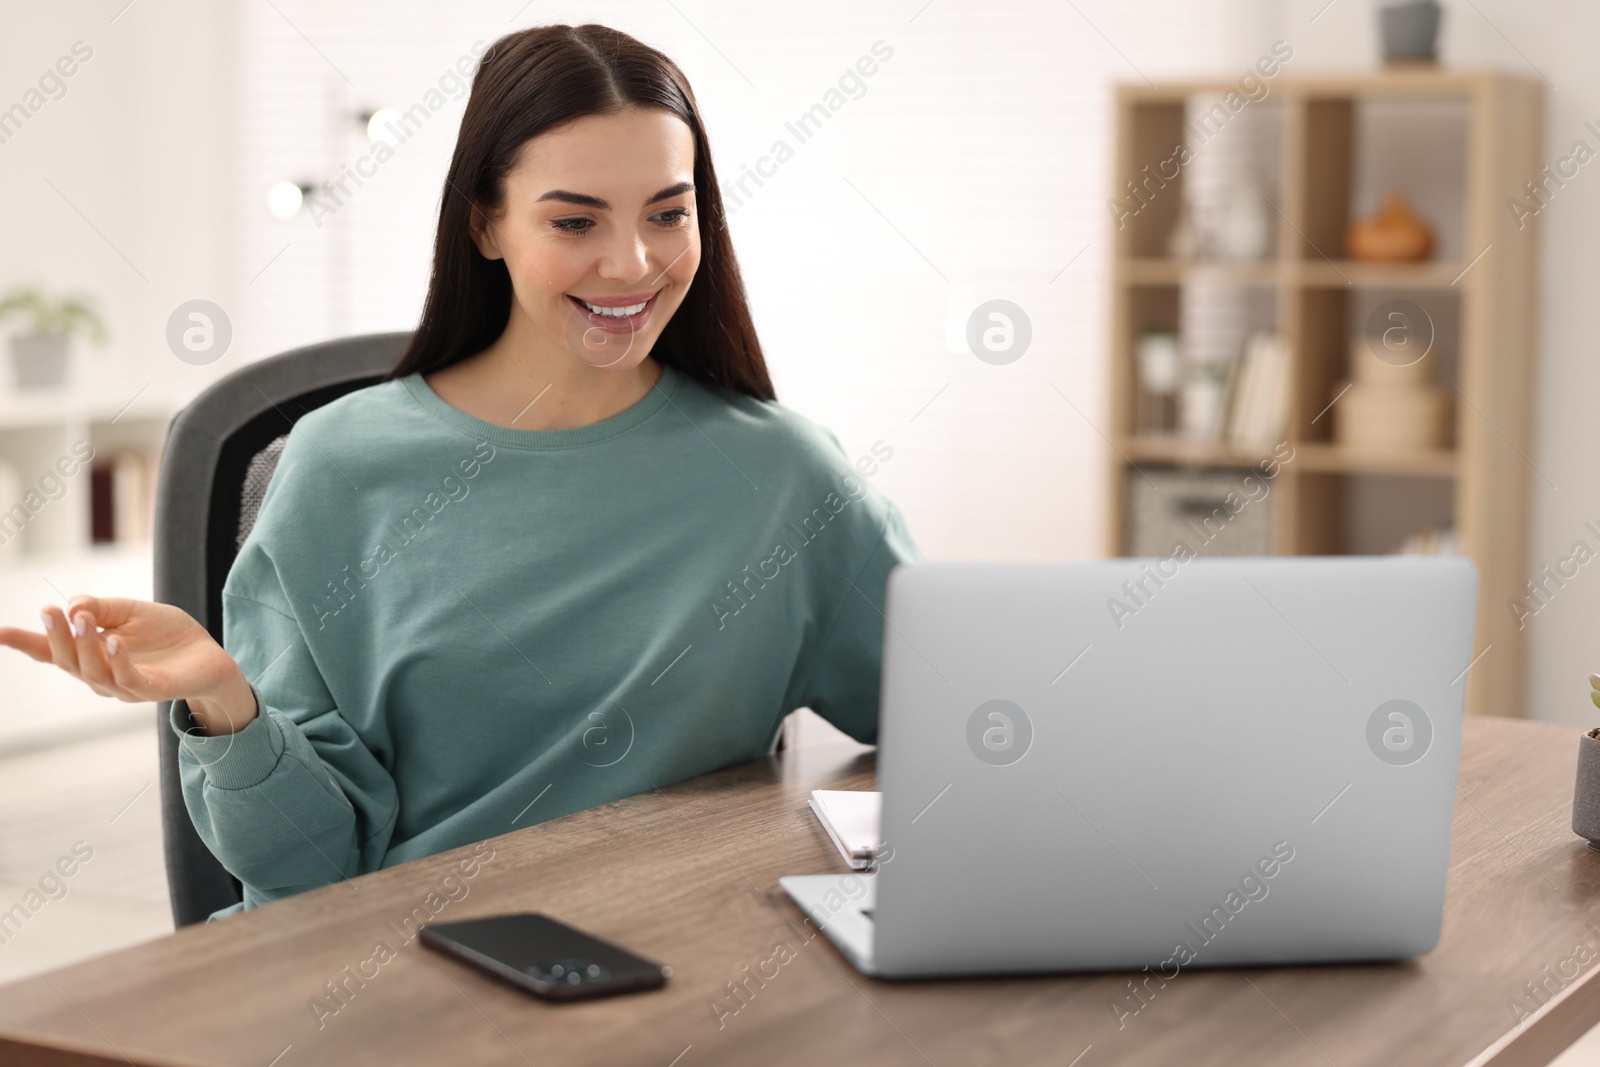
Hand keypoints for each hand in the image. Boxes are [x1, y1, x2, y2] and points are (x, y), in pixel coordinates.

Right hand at [0, 596, 257, 734]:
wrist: (208, 655)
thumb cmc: (165, 635)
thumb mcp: (130, 611)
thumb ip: (102, 608)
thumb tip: (72, 605)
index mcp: (89, 657)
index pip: (51, 651)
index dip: (25, 642)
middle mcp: (100, 677)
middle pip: (68, 661)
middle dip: (57, 636)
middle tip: (52, 610)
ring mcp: (124, 687)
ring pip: (94, 671)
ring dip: (86, 644)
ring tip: (83, 617)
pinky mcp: (152, 690)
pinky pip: (130, 679)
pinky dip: (119, 661)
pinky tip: (114, 642)